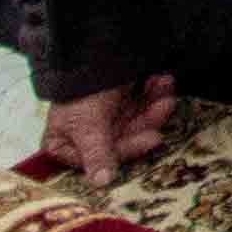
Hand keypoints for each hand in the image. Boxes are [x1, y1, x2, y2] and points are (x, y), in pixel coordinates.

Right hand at [42, 81, 177, 183]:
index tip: (154, 137)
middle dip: (148, 119)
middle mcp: (84, 137)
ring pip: (137, 121)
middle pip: (124, 139)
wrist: (89, 48)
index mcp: (63, 146)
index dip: (129, 148)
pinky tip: (161, 80)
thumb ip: (97, 153)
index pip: (101, 158)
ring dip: (155, 103)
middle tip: (167, 103)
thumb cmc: (80, 91)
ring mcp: (103, 120)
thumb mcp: (88, 123)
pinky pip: (141, 104)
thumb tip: (102, 184)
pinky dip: (153, 92)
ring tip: (165, 83)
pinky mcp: (119, 103)